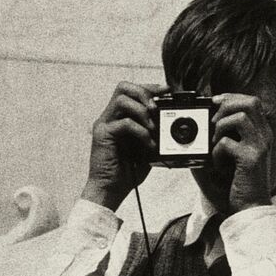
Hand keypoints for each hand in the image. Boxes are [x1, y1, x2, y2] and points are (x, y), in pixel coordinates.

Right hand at [83, 80, 160, 210]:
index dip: (149, 87)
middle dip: (144, 93)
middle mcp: (109, 117)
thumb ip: (154, 132)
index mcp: (119, 116)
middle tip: (157, 109)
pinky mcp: (103, 135)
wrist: (111, 189)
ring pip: (121, 100)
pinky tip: (149, 144)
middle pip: (123, 87)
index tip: (167, 91)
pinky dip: (141, 132)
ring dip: (142, 111)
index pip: (131, 90)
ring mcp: (104, 124)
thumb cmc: (128, 169)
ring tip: (153, 128)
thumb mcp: (147, 146)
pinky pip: (124, 123)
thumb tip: (173, 122)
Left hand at [206, 92, 275, 214]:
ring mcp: (260, 147)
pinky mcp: (250, 159)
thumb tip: (204, 121)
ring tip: (214, 145)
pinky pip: (227, 143)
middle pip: (249, 102)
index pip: (252, 101)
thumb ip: (226, 137)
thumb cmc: (240, 182)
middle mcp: (265, 137)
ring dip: (219, 128)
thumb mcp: (235, 155)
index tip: (215, 105)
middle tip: (213, 123)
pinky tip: (218, 166)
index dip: (231, 98)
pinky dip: (216, 153)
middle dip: (225, 107)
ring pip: (239, 117)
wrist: (251, 208)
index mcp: (262, 133)